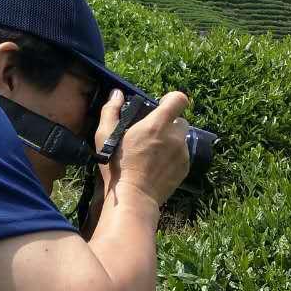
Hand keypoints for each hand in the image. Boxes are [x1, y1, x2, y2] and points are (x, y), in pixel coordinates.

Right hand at [93, 89, 192, 207]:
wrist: (134, 196)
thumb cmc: (117, 165)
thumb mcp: (105, 135)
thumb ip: (110, 110)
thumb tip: (117, 94)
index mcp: (157, 124)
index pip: (179, 99)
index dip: (172, 100)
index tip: (162, 106)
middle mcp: (175, 137)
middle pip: (180, 120)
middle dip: (169, 124)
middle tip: (152, 134)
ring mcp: (182, 153)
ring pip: (181, 139)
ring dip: (172, 140)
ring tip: (154, 152)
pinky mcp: (185, 168)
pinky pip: (183, 155)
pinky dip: (174, 156)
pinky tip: (158, 165)